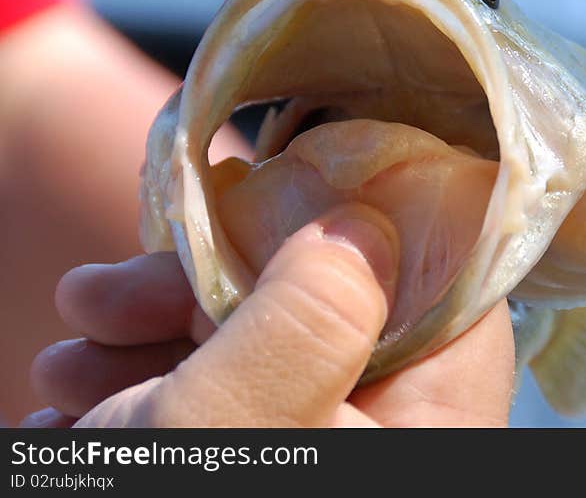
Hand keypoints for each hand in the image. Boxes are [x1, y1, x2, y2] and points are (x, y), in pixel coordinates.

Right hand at [22, 203, 513, 426]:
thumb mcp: (237, 427)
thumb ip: (311, 315)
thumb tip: (365, 220)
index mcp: (431, 433)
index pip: (450, 297)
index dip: (377, 228)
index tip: (288, 194)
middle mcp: (390, 442)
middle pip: (334, 312)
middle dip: (215, 286)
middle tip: (120, 287)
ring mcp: (321, 449)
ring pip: (264, 348)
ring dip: (158, 332)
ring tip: (74, 353)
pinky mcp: (263, 452)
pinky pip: (225, 394)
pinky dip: (152, 380)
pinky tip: (77, 399)